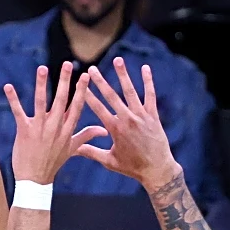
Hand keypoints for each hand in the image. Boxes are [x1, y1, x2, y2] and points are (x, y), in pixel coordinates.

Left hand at [4, 61, 105, 183]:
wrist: (36, 180)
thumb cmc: (53, 163)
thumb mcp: (72, 149)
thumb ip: (86, 135)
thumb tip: (103, 130)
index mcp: (67, 130)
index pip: (77, 107)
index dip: (81, 90)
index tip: (85, 75)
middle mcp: (55, 127)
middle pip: (62, 101)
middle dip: (65, 81)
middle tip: (67, 64)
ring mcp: (40, 129)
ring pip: (41, 103)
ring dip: (42, 85)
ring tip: (43, 68)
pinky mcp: (25, 131)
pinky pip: (19, 112)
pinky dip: (14, 99)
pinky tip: (9, 86)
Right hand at [77, 57, 181, 191]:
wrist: (156, 169)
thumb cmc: (132, 167)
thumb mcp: (109, 161)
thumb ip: (91, 152)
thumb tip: (73, 149)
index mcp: (115, 129)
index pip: (98, 108)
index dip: (88, 95)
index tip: (81, 84)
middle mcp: (128, 119)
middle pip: (112, 96)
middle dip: (100, 81)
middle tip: (92, 68)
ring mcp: (141, 116)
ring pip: (130, 91)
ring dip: (123, 75)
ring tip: (117, 60)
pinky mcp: (153, 115)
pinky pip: (150, 95)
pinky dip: (148, 81)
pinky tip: (145, 68)